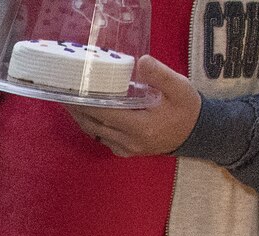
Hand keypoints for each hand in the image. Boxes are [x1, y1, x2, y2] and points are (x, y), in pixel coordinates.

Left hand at [66, 56, 200, 156]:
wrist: (197, 133)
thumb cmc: (187, 108)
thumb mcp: (180, 87)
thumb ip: (160, 75)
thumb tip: (141, 61)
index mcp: (141, 126)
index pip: (105, 114)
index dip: (86, 104)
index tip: (70, 92)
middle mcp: (129, 141)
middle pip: (94, 125)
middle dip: (77, 110)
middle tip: (62, 94)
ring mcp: (126, 149)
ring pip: (95, 134)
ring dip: (81, 118)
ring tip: (68, 102)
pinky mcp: (125, 152)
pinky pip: (102, 139)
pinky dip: (91, 126)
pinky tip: (85, 114)